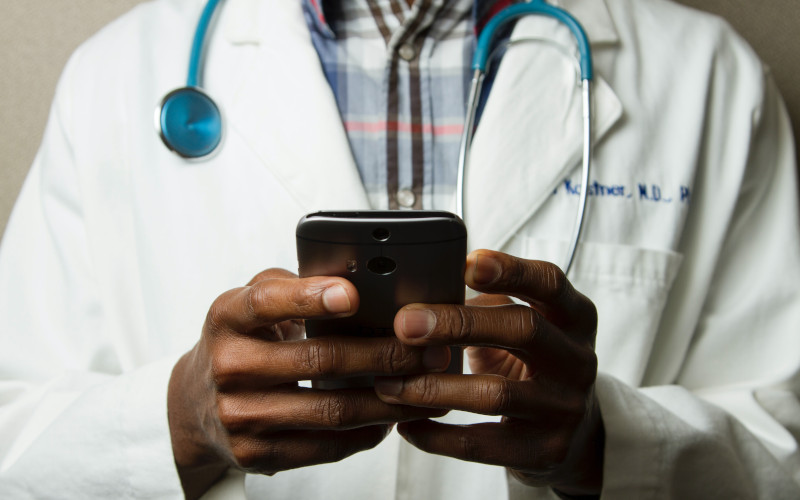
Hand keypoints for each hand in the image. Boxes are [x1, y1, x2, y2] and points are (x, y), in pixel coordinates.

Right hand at [168, 269, 449, 498]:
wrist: (193, 404)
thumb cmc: (239, 342)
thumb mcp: (249, 303)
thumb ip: (292, 286)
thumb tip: (357, 279)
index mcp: (227, 317)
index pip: (267, 302)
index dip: (310, 297)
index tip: (352, 294)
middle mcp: (229, 366)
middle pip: (318, 360)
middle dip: (384, 355)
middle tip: (428, 350)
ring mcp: (240, 415)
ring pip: (331, 410)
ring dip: (388, 400)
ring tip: (426, 387)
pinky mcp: (255, 454)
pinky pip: (325, 446)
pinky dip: (366, 432)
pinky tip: (392, 417)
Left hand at [374, 250, 602, 495]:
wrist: (574, 432)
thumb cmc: (532, 363)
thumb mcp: (524, 325)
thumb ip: (488, 304)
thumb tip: (420, 291)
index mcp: (574, 317)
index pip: (549, 283)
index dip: (511, 270)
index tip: (466, 263)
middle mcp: (578, 360)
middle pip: (524, 329)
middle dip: (458, 323)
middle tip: (405, 324)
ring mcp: (565, 408)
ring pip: (496, 393)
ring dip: (433, 386)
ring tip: (389, 383)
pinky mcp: (545, 451)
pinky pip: (482, 444)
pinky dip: (437, 436)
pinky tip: (407, 424)